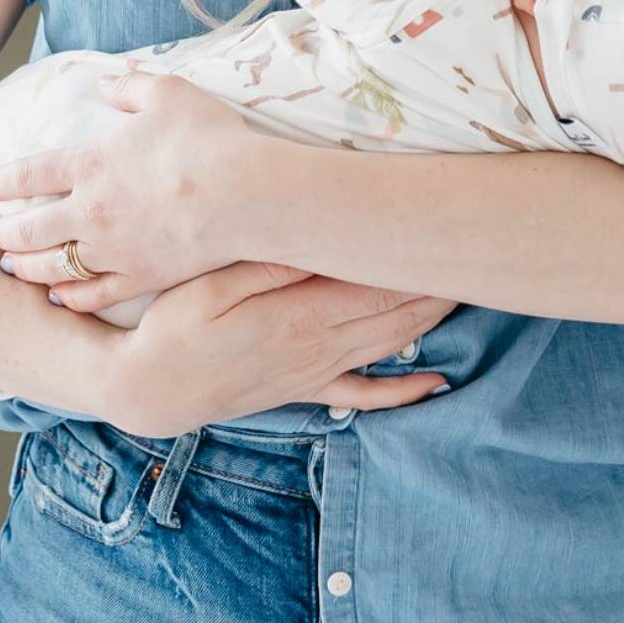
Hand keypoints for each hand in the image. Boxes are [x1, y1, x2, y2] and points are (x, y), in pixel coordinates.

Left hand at [0, 67, 277, 308]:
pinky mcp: (141, 278)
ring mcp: (114, 250)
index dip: (2, 183)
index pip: (30, 175)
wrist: (243, 194)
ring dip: (26, 267)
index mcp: (91, 164)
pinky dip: (71, 298)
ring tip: (11, 268)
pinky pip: (94, 295)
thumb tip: (107, 81)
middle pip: (31, 228)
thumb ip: (131, 85)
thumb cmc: (207, 139)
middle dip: (6, 233)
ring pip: (53, 267)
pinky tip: (59, 298)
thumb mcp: (168, 94)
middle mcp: (91, 211)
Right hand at [105, 260, 458, 437]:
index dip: (419, 256)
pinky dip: (403, 391)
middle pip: (397, 310)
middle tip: (475, 247)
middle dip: (438, 280)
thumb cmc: (171, 327)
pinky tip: (434, 384)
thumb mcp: (209, 285)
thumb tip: (318, 236)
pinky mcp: (304, 391)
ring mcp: (316, 372)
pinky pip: (364, 396)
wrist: (148, 390)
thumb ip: (268, 263)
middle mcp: (319, 347)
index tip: (449, 226)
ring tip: (467, 286)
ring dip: (431, 317)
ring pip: (390, 344)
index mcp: (300, 315)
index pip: (378, 280)